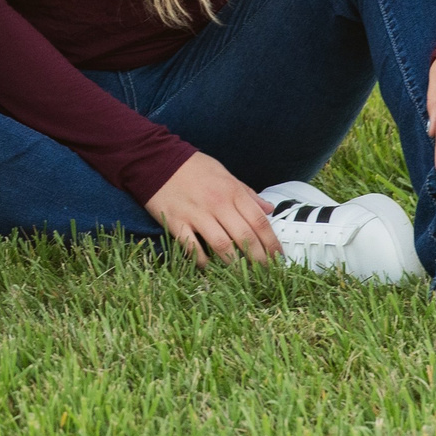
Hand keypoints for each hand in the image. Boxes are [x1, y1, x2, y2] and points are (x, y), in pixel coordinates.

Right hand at [143, 153, 280, 265]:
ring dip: (234, 264)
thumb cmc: (193, 167)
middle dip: (258, 258)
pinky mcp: (176, 222)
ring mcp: (196, 214)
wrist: (156, 159)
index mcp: (232, 191)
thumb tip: (269, 208)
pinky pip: (192, 247)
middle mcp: (217, 204)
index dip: (271, 242)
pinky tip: (208, 267)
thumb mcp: (225, 173)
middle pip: (244, 237)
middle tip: (266, 273)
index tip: (279, 257)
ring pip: (222, 245)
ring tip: (243, 275)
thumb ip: (247, 192)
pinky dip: (201, 260)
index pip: (259, 221)